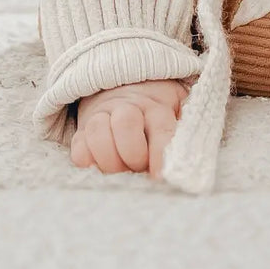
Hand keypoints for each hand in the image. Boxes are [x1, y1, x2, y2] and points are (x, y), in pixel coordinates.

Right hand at [70, 78, 188, 177]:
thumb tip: (190, 165)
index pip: (161, 127)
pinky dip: (88, 162)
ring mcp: (102, 116)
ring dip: (109, 160)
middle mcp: (128, 107)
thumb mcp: (178, 113)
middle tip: (138, 168)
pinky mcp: (82, 131)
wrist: (125, 91)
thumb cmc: (158, 113)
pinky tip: (100, 169)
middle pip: (126, 123)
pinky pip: (78, 147)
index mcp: (156, 106)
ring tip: (120, 171)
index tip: (159, 177)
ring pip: (98, 132)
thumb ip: (185, 133)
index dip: (160, 153)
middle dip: (132, 154)